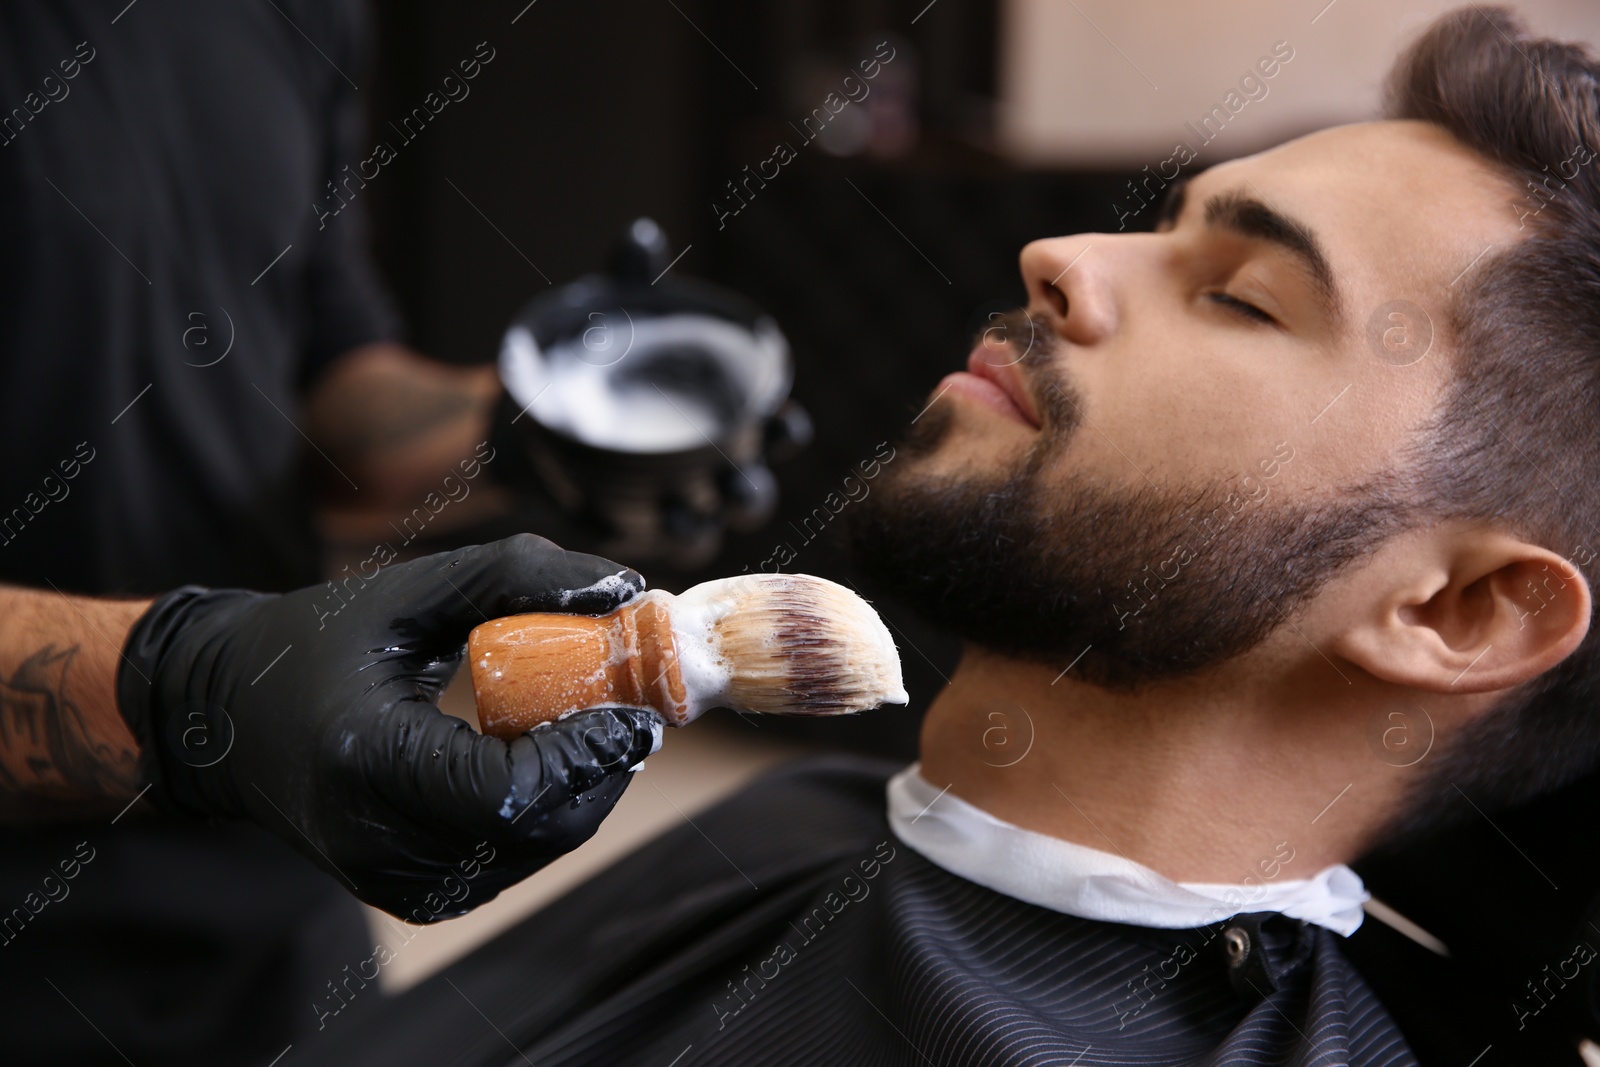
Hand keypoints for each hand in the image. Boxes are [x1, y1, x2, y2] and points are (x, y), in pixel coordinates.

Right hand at [115, 534, 662, 920]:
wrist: (226, 719)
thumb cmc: (317, 642)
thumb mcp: (410, 590)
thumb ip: (517, 576)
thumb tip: (628, 588)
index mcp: (365, 761)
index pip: (508, 793)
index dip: (585, 758)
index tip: (634, 714)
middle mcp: (376, 839)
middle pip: (535, 830)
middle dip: (599, 772)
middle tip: (628, 713)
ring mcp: (394, 879)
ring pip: (534, 851)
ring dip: (579, 791)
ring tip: (586, 726)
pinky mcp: (411, 893)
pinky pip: (510, 860)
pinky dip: (543, 811)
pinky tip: (536, 760)